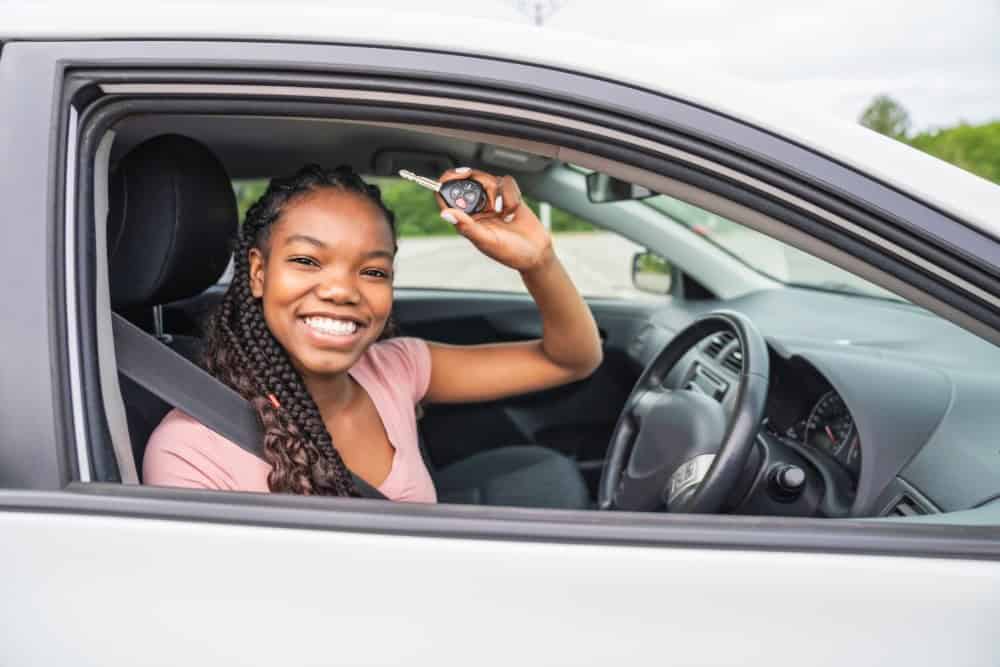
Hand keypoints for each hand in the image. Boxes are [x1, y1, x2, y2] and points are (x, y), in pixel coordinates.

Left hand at [436, 168, 553, 272]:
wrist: (537, 253)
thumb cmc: (510, 253)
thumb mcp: (486, 241)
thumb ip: (466, 226)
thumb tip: (445, 214)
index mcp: (466, 220)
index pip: (449, 196)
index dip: (448, 182)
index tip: (455, 176)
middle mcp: (477, 209)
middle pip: (470, 181)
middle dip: (480, 183)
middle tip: (489, 195)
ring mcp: (493, 201)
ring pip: (489, 179)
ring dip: (499, 193)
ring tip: (505, 212)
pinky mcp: (509, 196)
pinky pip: (506, 182)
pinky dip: (512, 194)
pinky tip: (514, 210)